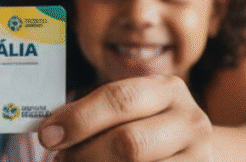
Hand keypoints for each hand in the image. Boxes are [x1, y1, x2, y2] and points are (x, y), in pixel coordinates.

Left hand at [37, 75, 213, 161]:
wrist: (192, 150)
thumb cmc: (146, 125)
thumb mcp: (130, 109)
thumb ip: (95, 112)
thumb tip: (51, 129)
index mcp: (168, 90)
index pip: (120, 99)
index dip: (79, 119)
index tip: (47, 136)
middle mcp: (190, 121)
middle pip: (129, 143)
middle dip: (85, 154)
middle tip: (60, 159)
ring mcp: (198, 157)